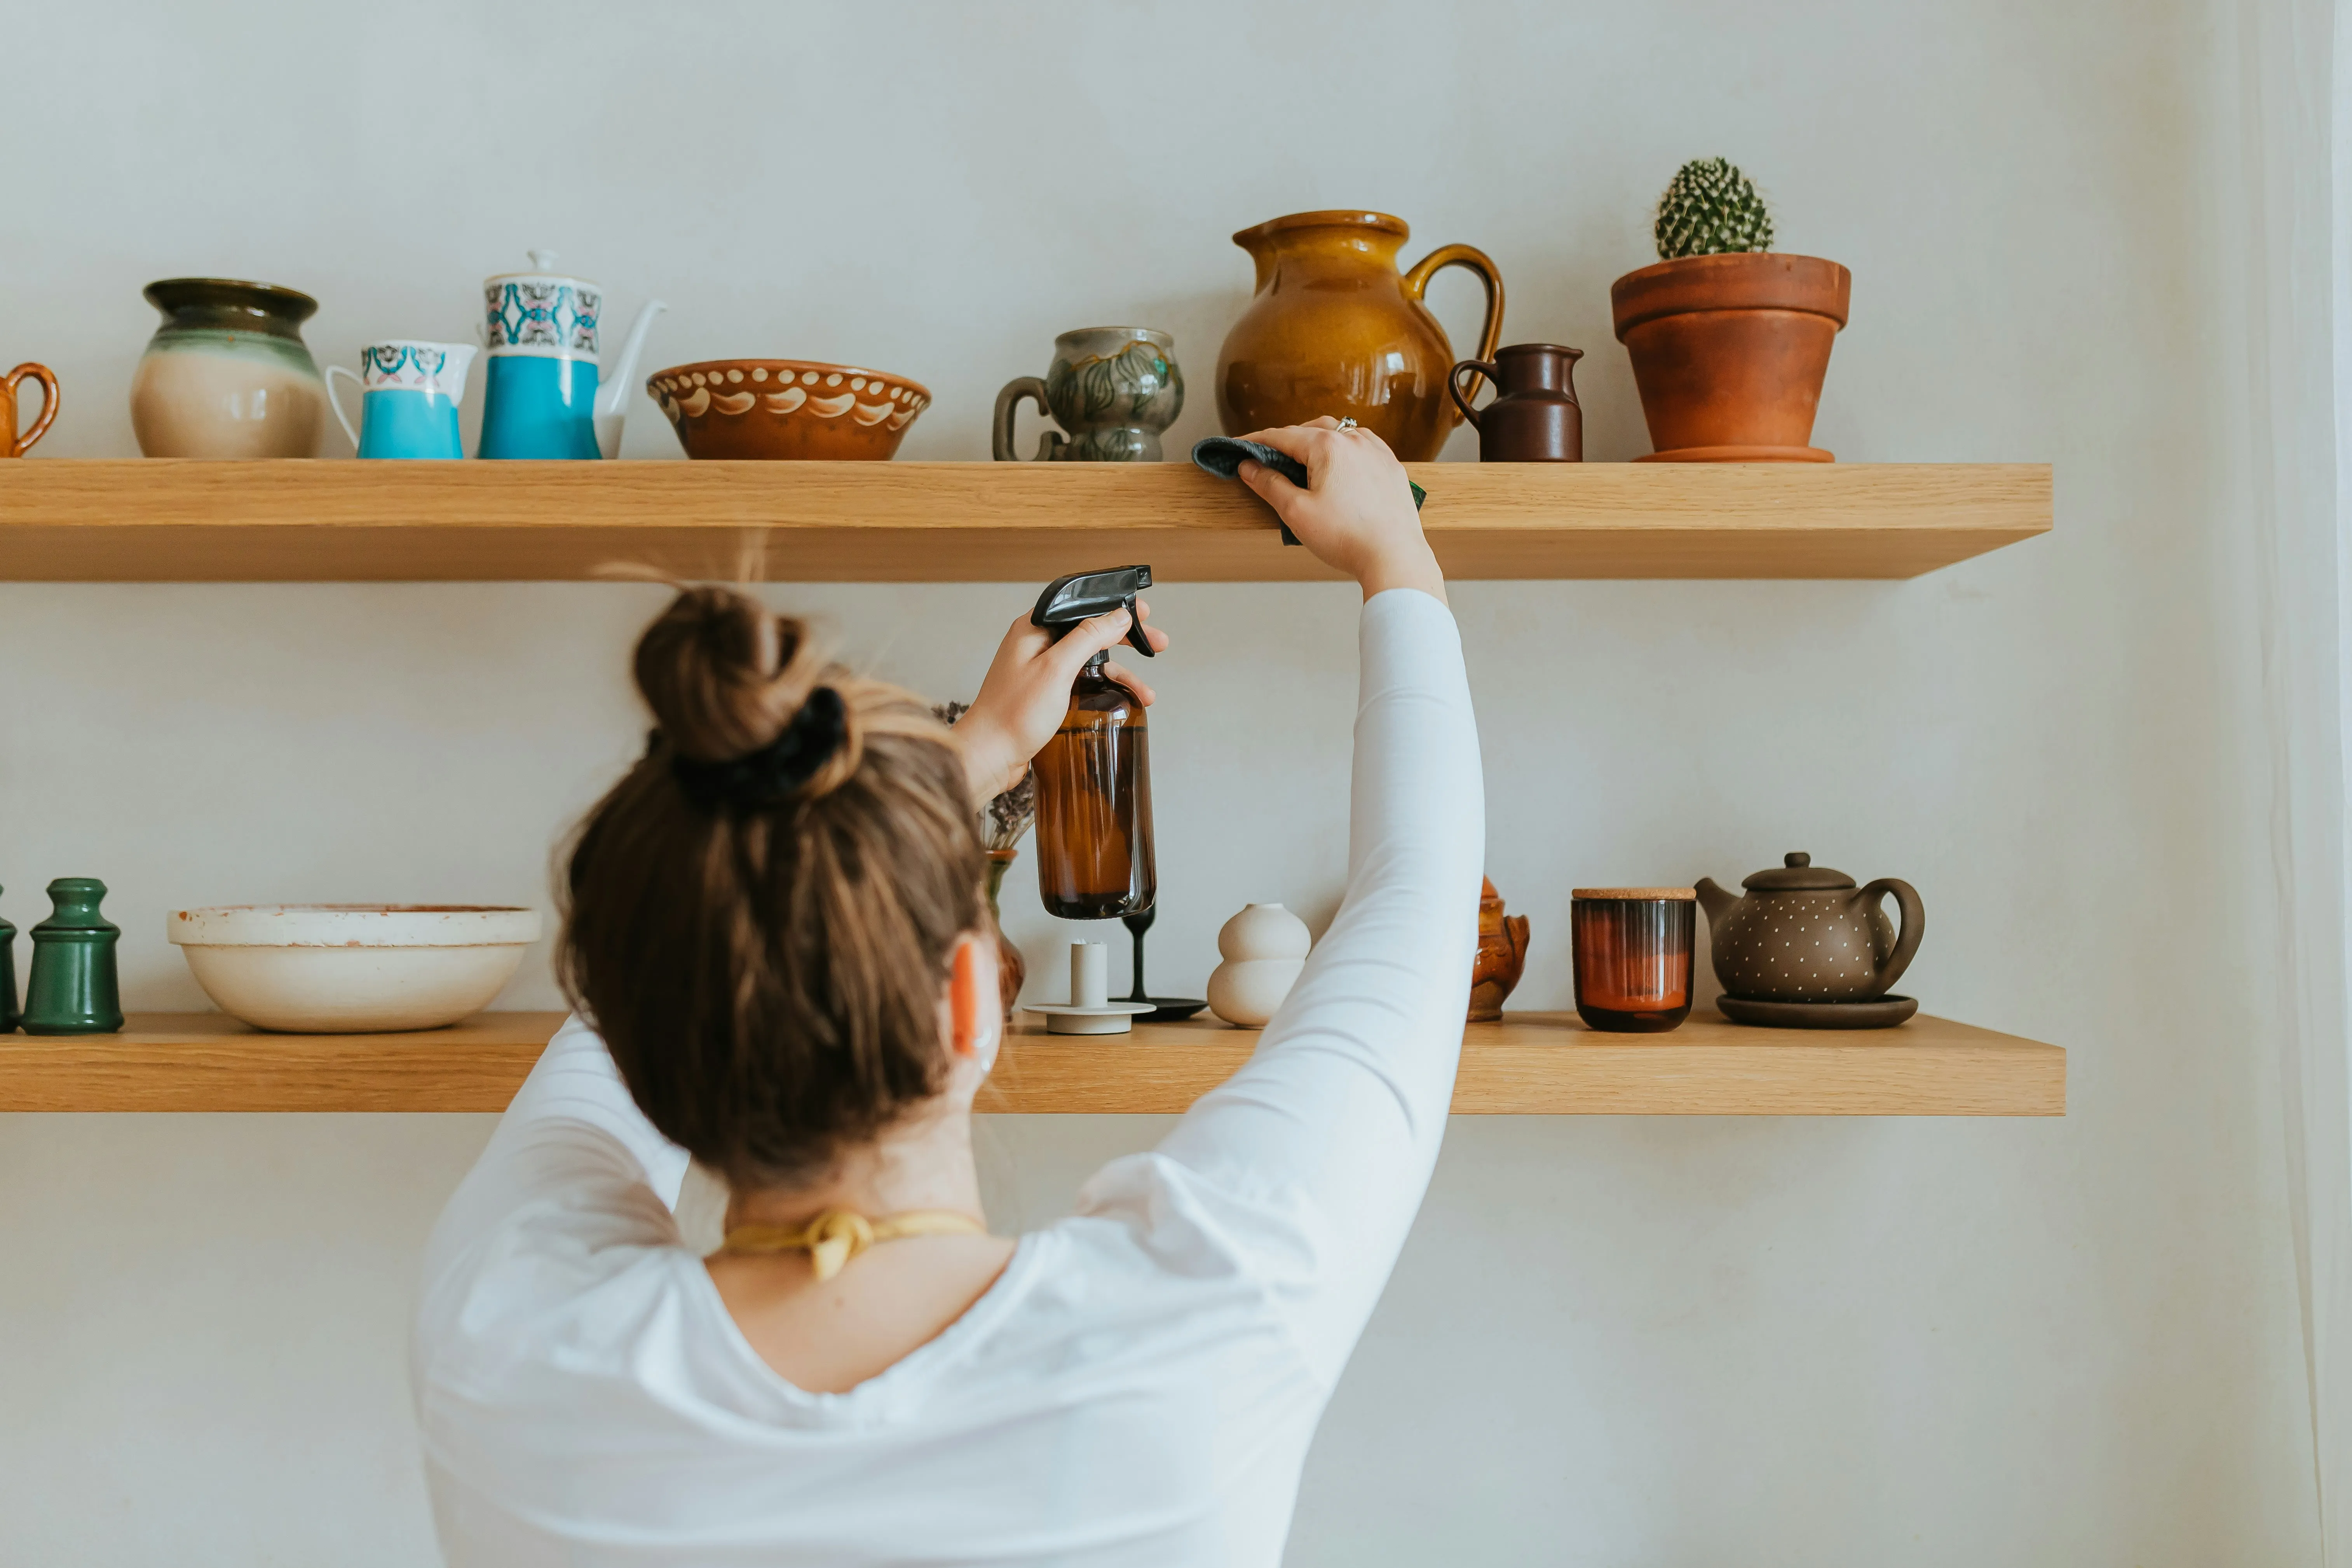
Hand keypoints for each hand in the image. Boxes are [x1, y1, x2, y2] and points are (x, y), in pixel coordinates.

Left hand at [953, 598, 1168, 801]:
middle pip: (1090, 633)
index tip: (1142, 612)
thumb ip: (1088, 637)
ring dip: (1121, 673)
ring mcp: (1041, 671)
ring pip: (1090, 662)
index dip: (1114, 606)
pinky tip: (1124, 702)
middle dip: (1125, 640)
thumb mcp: (1057, 669)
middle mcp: (1037, 645)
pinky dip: (1104, 690)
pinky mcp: (1046, 694)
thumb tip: (1118, 615)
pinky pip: (1082, 683)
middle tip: (1156, 644)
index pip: (1081, 606)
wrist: (988, 756)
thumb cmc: (1013, 714)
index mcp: (1034, 629)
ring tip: (1146, 693)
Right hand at [1236, 418, 1446, 603]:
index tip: (1239, 447)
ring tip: (1302, 461)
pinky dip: (1343, 451)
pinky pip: (1361, 447)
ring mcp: (1377, 451)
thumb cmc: (1346, 537)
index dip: (1256, 441)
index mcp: (1328, 446)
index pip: (1281, 436)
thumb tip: (1249, 467)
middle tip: (1268, 458)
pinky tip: (1338, 467)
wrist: (1395, 557)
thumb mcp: (1296, 511)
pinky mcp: (1391, 466)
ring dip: (1317, 442)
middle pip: (1311, 430)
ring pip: (1339, 434)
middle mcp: (1355, 440)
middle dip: (1287, 441)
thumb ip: (1270, 484)